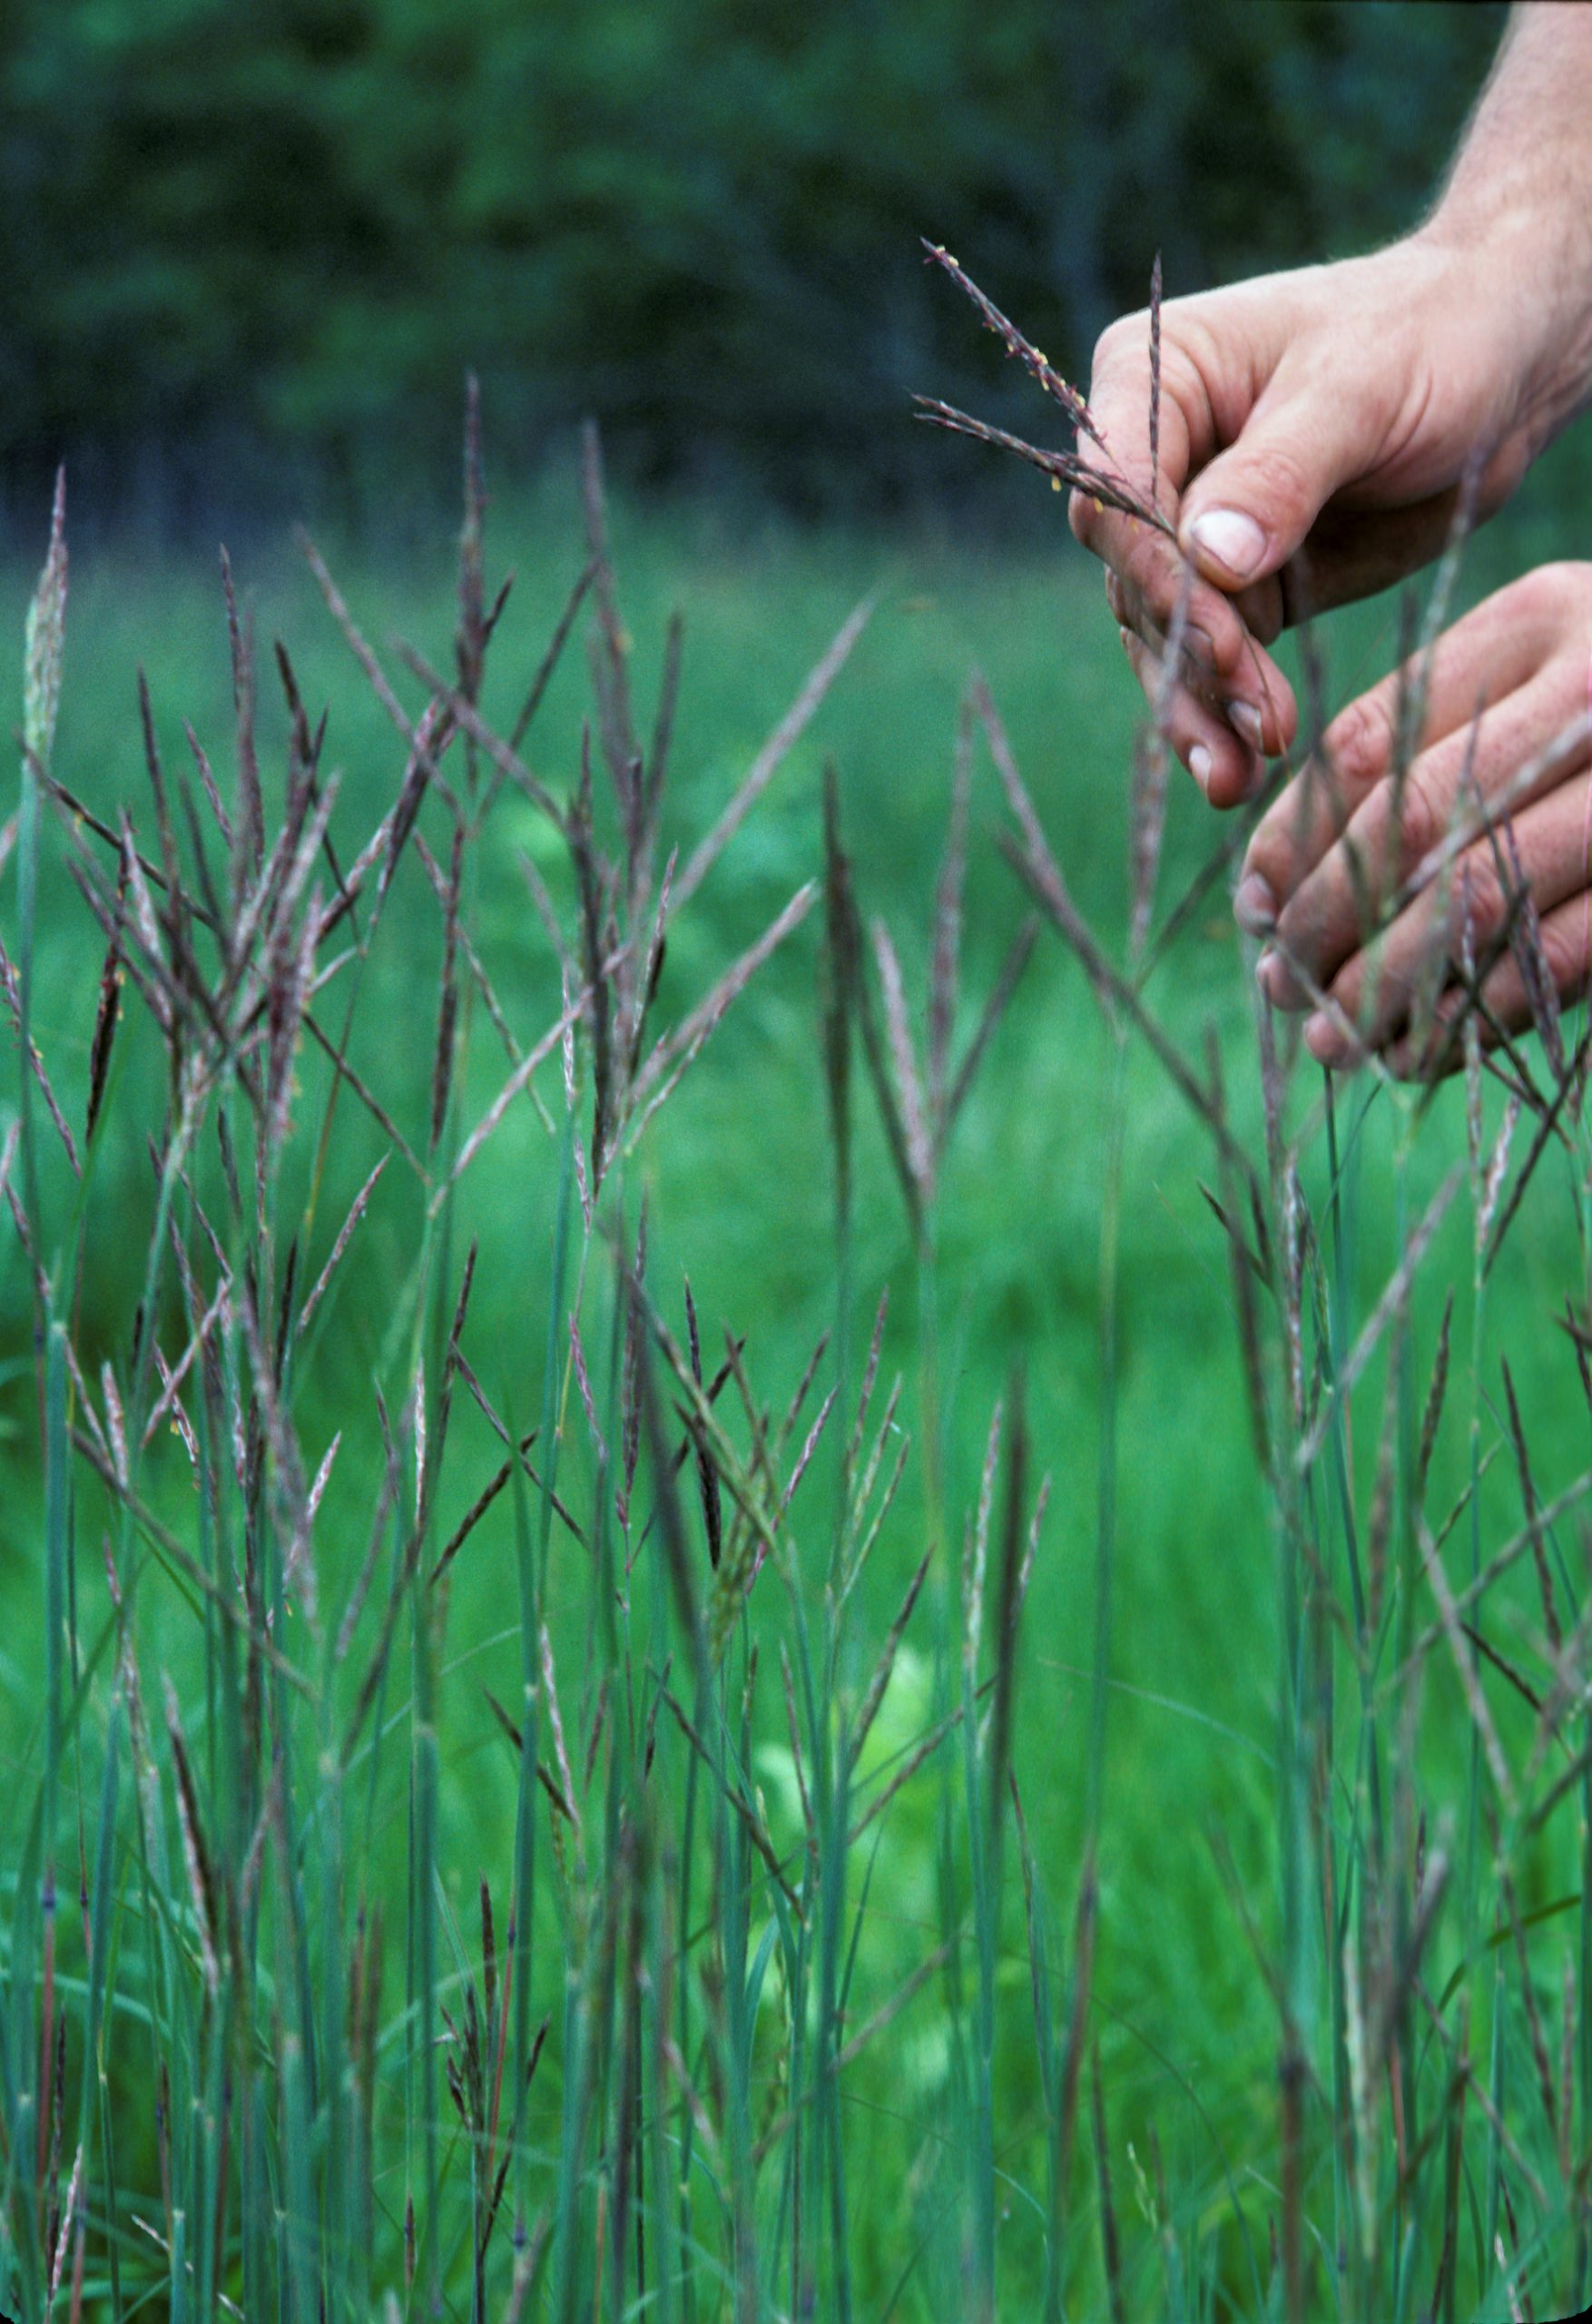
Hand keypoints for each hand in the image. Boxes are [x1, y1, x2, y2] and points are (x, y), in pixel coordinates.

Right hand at [1074, 229, 1568, 809]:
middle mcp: (1153, 458)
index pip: (1117, 487)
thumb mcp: (1360, 391)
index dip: (1153, 567)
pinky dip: (1226, 715)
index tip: (1218, 633)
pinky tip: (1240, 771)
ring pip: (1166, 637)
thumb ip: (1280, 473)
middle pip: (1134, 578)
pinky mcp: (1241, 592)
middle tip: (1251, 723)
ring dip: (1198, 708)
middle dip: (1190, 656)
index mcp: (1154, 377)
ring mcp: (1190, 533)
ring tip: (1235, 776)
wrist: (1499, 367)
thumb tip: (1208, 559)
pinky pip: (1215, 663)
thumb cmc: (1429, 337)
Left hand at [1235, 562, 1591, 1077]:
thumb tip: (1274, 879)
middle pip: (1411, 825)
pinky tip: (1419, 1054)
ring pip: (1478, 904)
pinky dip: (1471, 1021)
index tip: (1255, 905)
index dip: (1293, 836)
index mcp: (1543, 622)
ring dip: (1384, 989)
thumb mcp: (1545, 676)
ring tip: (1332, 1039)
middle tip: (1279, 984)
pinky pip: (1554, 964)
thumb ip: (1432, 739)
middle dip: (1325, 923)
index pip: (1371, 741)